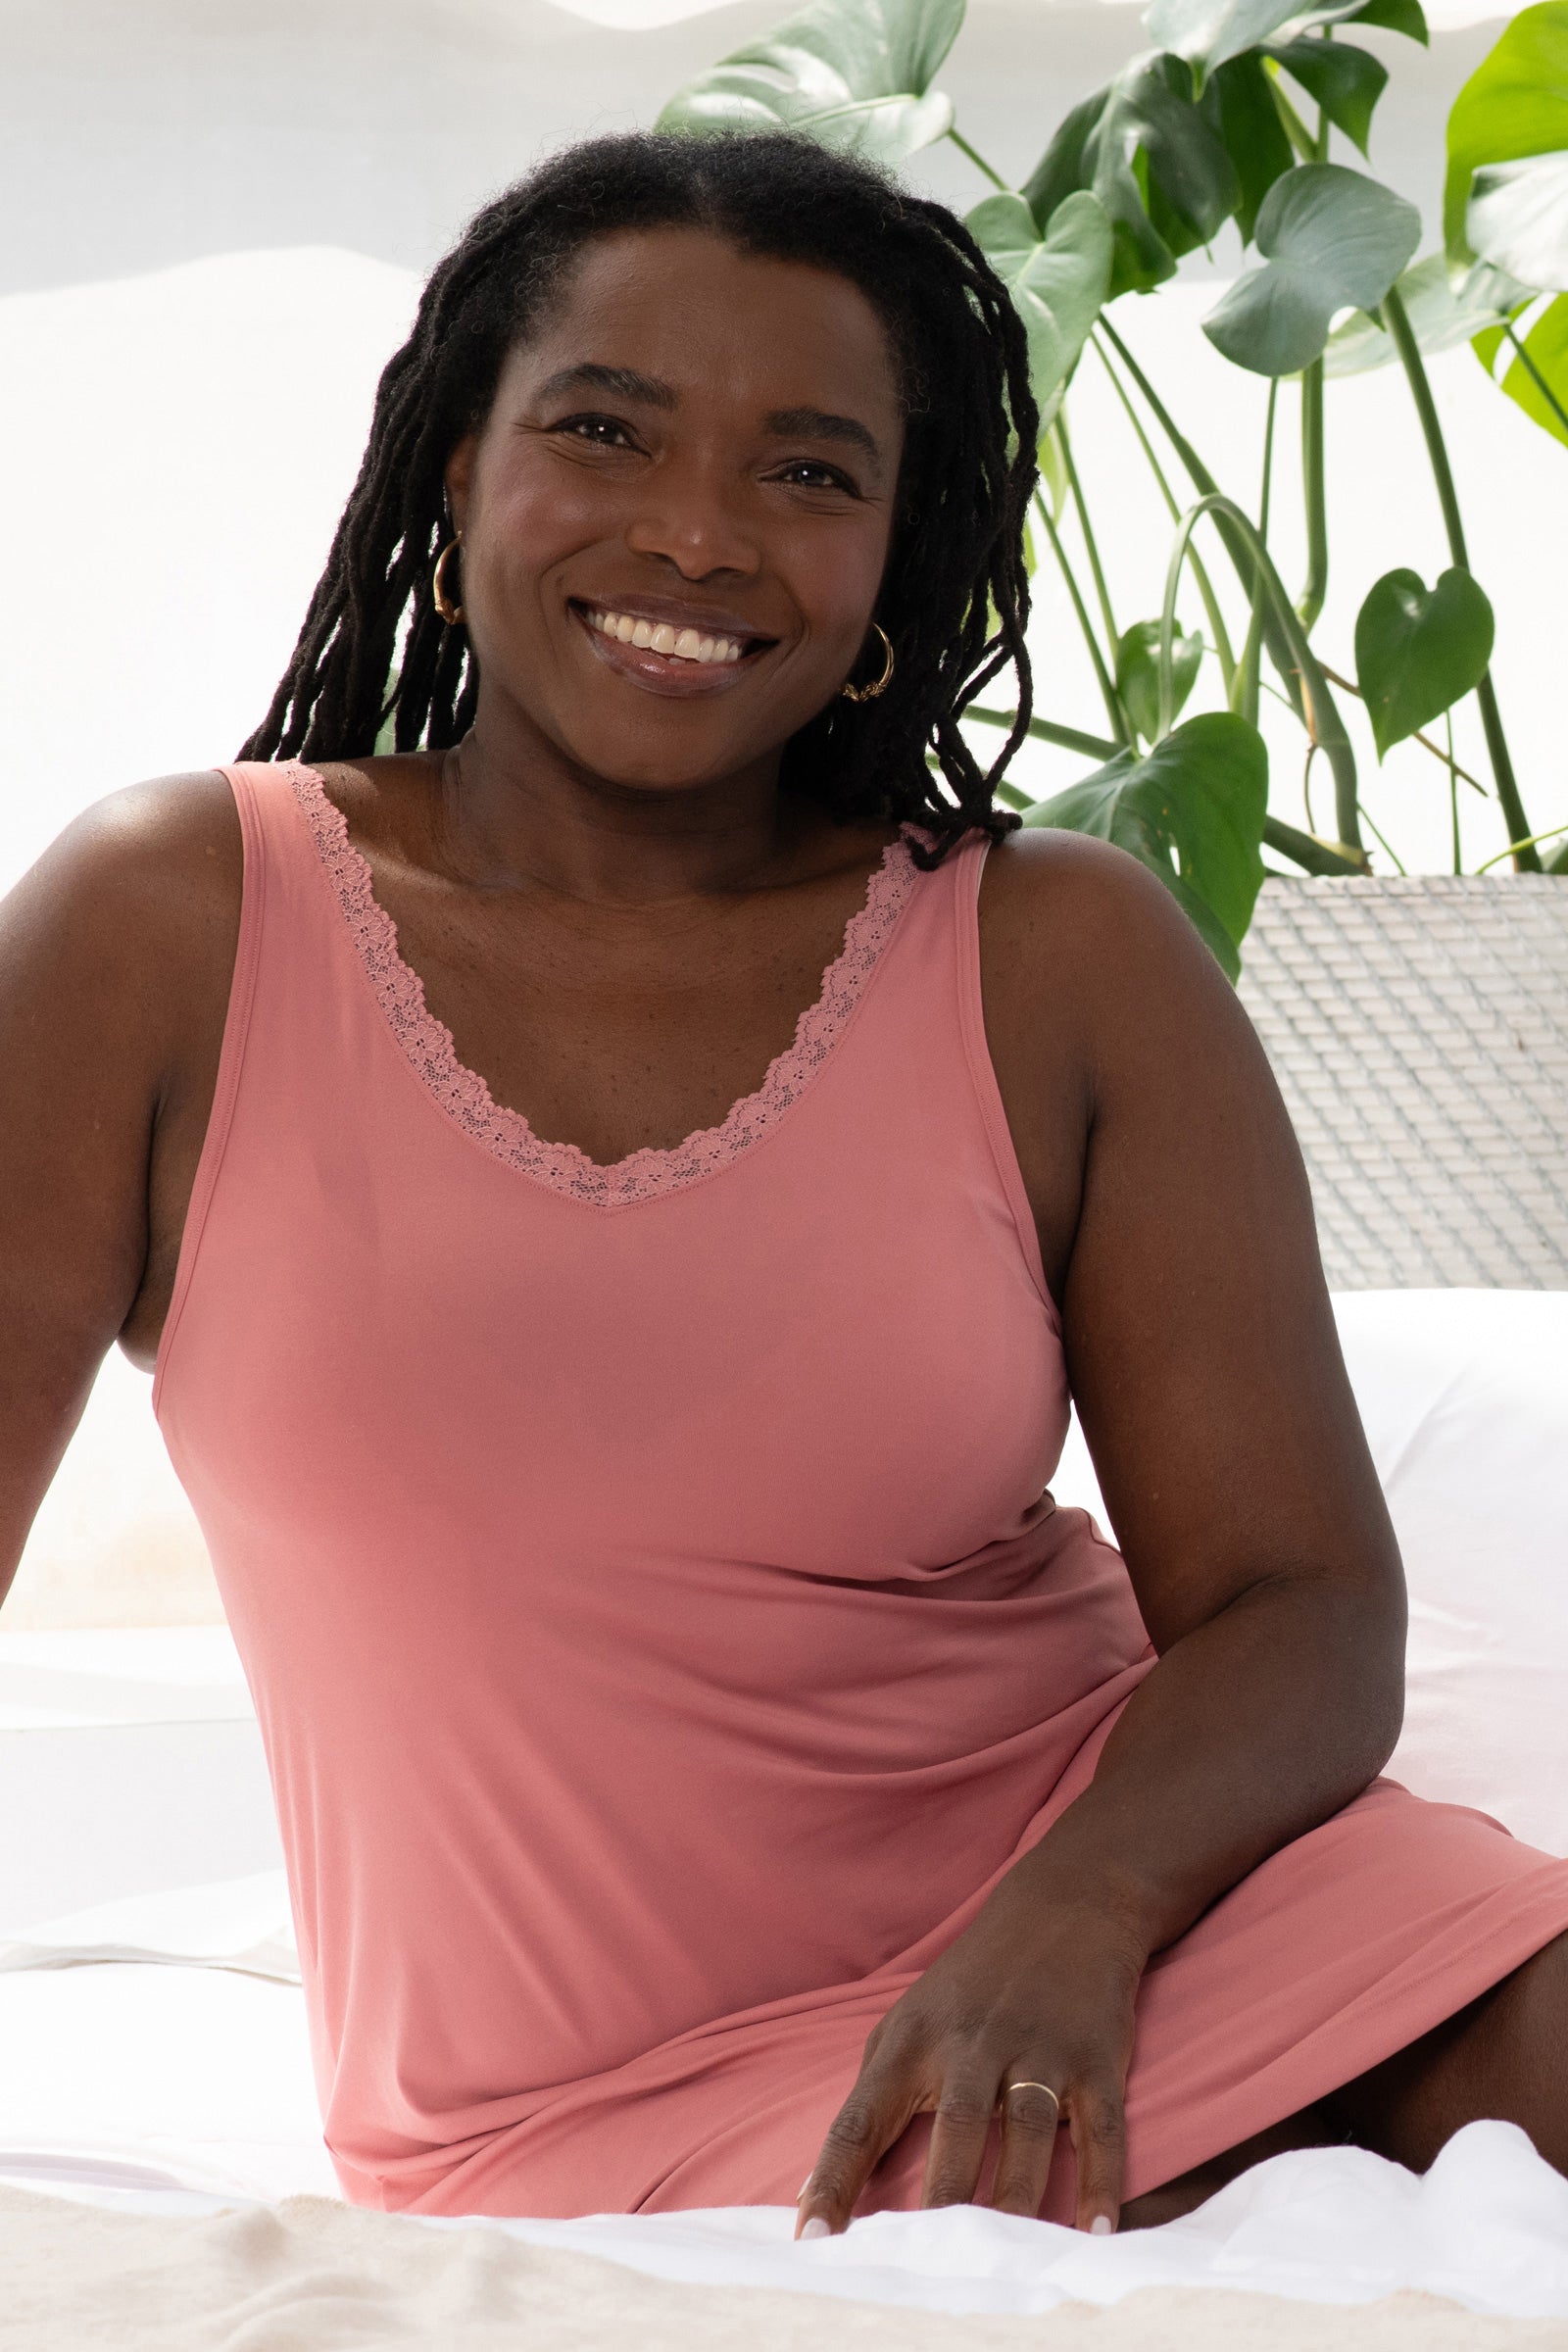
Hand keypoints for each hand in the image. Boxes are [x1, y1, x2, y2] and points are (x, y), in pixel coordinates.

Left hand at [794, 1863, 1146, 2238]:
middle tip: (922, 2265)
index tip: (811, 2242)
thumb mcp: (907, 2025)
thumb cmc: (970, 1987)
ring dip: (1015, 2197)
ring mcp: (1036, 2048)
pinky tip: (1093, 2232)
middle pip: (953, 2128)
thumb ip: (872, 2103)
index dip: (833, 2182)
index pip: (860, 2121)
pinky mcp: (1094, 2057)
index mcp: (911, 2043)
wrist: (1063, 1908)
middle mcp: (971, 2044)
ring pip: (1024, 2130)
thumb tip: (822, 2192)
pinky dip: (1098, 2182)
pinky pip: (1098, 2128)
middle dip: (939, 2198)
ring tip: (1003, 2260)